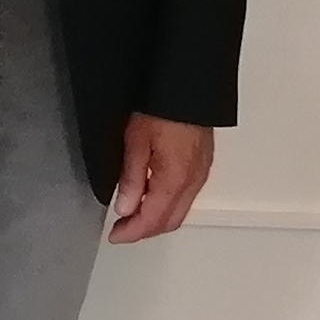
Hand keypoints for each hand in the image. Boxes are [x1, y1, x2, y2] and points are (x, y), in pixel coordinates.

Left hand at [107, 114, 213, 242]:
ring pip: (180, 211)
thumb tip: (125, 208)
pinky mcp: (203, 163)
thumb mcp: (136, 141)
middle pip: (170, 222)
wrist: (189, 84)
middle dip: (145, 231)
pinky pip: (187, 196)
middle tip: (122, 229)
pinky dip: (169, 205)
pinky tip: (154, 197)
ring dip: (158, 219)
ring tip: (134, 215)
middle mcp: (193, 182)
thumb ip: (132, 178)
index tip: (115, 236)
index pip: (152, 220)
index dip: (132, 233)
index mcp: (175, 180)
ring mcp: (201, 173)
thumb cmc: (162, 107)